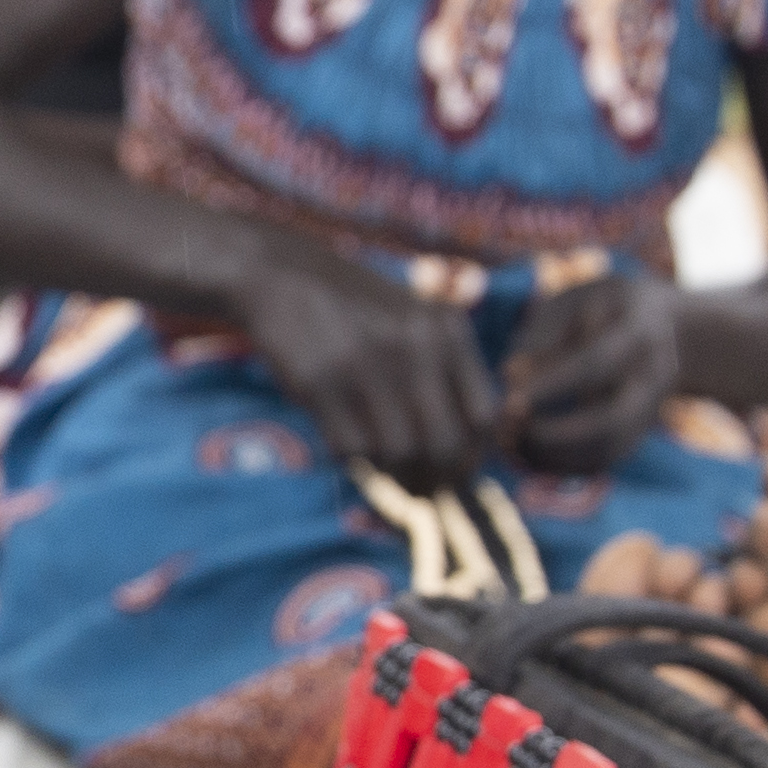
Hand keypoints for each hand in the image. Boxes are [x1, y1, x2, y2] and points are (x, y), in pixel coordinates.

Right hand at [240, 248, 498, 487]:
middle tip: (424, 492)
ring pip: (398, 455)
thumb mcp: (415, 319)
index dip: (474, 457)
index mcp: (446, 330)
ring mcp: (367, 364)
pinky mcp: (320, 383)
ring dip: (395, 478)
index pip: (484, 416)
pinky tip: (353, 451)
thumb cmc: (357, 309)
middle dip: (437, 481)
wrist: (283, 276)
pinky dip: (356, 463)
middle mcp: (414, 345)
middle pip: (445, 445)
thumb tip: (467, 454)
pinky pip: (351, 451)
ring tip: (389, 476)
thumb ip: (447, 369)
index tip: (457, 472)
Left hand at [500, 267, 685, 469]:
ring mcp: (652, 409)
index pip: (596, 364)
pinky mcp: (639, 432)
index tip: (509, 402)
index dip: (551, 386)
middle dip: (555, 435)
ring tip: (509, 443)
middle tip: (508, 431)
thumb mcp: (575, 302)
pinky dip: (561, 465)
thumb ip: (541, 335)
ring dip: (554, 456)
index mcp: (641, 330)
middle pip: (612, 421)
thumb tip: (509, 377)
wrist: (667, 327)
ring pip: (608, 450)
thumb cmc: (604, 308)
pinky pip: (603, 461)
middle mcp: (655, 375)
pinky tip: (526, 453)